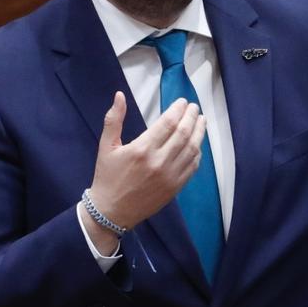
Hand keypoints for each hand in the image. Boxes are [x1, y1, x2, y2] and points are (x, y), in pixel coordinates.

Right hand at [88, 91, 206, 231]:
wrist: (111, 211)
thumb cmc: (107, 176)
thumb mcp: (106, 146)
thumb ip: (114, 120)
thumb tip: (119, 95)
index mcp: (142, 149)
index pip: (168, 123)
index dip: (178, 110)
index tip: (182, 102)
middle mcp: (159, 162)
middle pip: (184, 134)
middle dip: (192, 117)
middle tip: (195, 108)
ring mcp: (170, 176)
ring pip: (192, 149)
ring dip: (199, 133)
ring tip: (201, 121)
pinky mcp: (175, 187)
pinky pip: (192, 167)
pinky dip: (197, 153)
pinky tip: (197, 144)